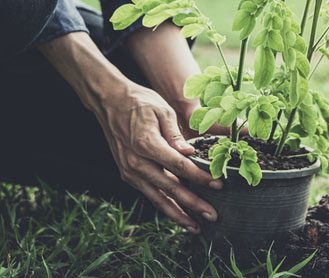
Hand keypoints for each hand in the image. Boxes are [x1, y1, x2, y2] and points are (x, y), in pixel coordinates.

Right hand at [37, 32, 221, 232]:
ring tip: (195, 227)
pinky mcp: (127, 173)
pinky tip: (178, 213)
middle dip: (193, 204)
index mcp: (147, 144)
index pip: (179, 167)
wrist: (109, 102)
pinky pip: (149, 193)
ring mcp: (130, 170)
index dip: (200, 178)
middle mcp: (136, 162)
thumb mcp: (162, 110)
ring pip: (157, 198)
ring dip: (177, 214)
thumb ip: (176, 135)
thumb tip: (191, 155)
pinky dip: (163, 205)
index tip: (218, 185)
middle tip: (213, 216)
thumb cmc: (139, 102)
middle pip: (170, 188)